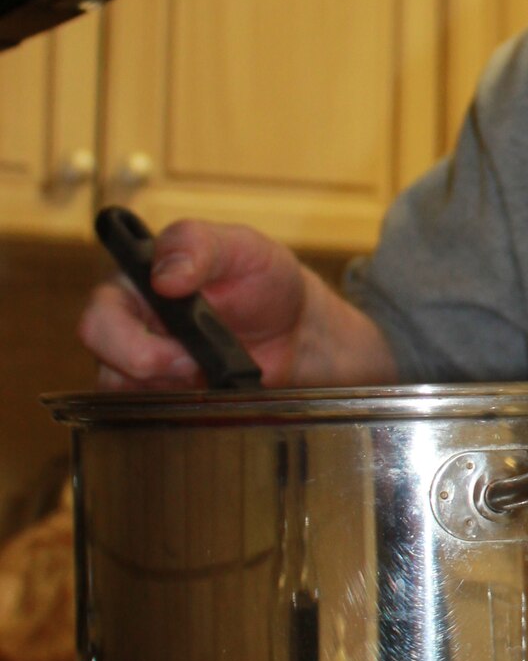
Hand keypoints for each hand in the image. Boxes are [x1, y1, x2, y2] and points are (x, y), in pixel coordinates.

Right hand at [77, 219, 395, 389]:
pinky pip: (153, 414)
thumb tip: (164, 276)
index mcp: (136, 282)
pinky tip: (214, 388)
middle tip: (196, 363)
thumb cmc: (265, 280)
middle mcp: (129, 325)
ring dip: (172, 387)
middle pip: (104, 361)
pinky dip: (185, 406)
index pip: (98, 316)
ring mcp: (144, 364)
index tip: (181, 339)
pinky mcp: (163, 395)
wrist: (296, 330)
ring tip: (213, 370)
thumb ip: (200, 245)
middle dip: (152, 366)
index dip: (127, 336)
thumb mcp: (243, 247)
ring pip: (127, 393)